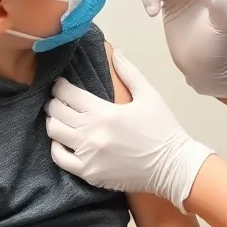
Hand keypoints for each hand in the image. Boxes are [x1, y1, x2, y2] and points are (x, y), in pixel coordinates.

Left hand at [47, 49, 213, 210]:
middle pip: (57, 112)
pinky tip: (62, 140)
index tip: (61, 84)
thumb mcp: (149, 95)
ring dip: (54, 121)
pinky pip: (60, 158)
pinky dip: (56, 146)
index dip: (60, 86)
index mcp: (104, 112)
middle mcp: (91, 133)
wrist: (172, 166)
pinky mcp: (89, 173)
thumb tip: (115, 52)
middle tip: (59, 100)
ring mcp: (88, 155)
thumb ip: (129, 72)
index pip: (68, 94)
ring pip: (54, 133)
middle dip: (55, 102)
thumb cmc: (162, 129)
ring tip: (60, 118)